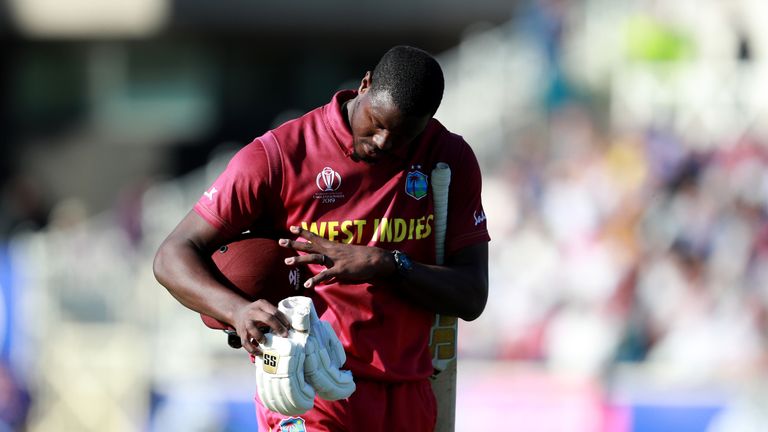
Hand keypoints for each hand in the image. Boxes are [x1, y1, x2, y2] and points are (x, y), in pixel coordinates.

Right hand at [232, 299, 291, 354]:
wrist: (238, 313)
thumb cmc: (257, 312)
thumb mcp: (264, 308)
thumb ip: (273, 314)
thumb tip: (289, 327)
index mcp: (261, 304)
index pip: (275, 312)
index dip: (283, 320)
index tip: (289, 328)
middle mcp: (253, 312)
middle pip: (268, 318)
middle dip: (278, 327)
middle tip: (285, 335)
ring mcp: (246, 323)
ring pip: (253, 330)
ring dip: (261, 337)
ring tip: (267, 342)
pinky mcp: (241, 333)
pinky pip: (246, 343)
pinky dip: (252, 349)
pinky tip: (259, 352)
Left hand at [279, 225, 395, 288]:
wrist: (376, 259)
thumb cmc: (363, 256)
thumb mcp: (347, 253)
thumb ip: (337, 256)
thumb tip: (330, 262)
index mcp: (333, 246)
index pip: (315, 237)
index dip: (304, 232)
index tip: (292, 228)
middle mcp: (331, 250)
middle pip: (310, 246)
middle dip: (294, 243)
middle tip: (280, 241)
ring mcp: (335, 260)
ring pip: (313, 258)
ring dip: (299, 259)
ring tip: (287, 261)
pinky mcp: (340, 270)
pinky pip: (325, 275)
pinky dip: (315, 279)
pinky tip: (307, 284)